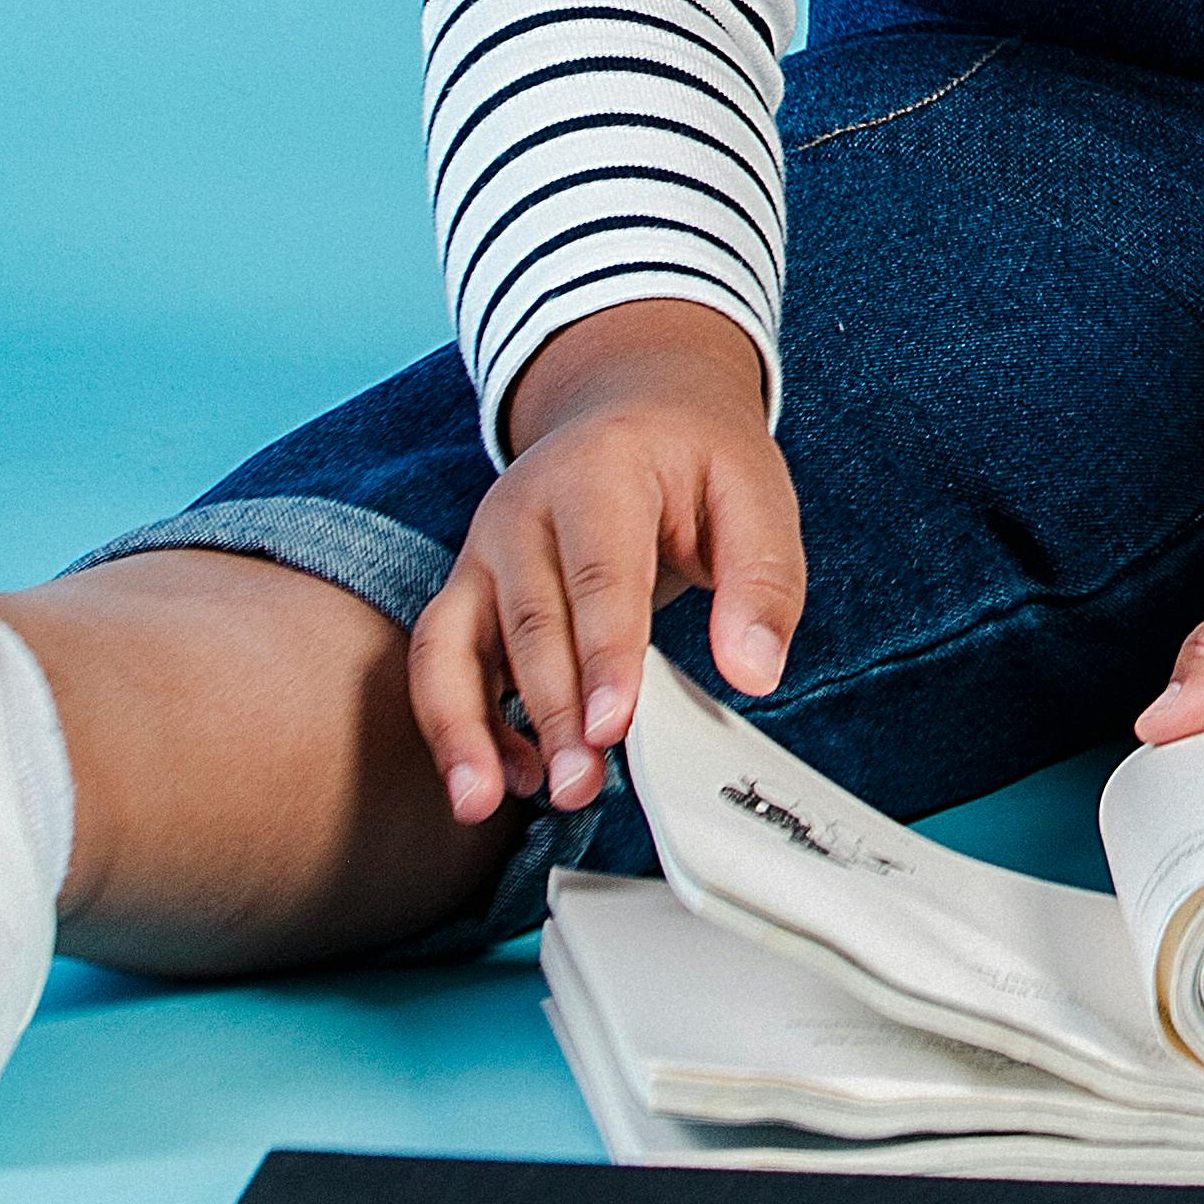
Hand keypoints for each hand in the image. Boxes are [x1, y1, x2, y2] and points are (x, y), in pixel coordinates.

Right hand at [407, 301, 804, 828]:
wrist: (630, 403)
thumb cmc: (694, 455)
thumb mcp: (754, 491)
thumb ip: (762, 580)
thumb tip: (755, 670)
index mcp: (598, 471)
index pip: (598, 572)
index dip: (603, 653)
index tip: (611, 725)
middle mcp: (522, 509)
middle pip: (527, 620)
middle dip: (549, 710)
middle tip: (580, 786)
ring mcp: (483, 550)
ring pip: (451, 643)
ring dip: (468, 728)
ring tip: (488, 801)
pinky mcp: (468, 590)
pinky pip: (440, 662)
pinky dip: (458, 724)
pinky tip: (500, 778)